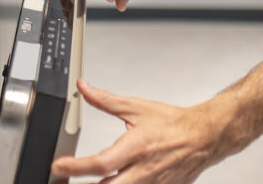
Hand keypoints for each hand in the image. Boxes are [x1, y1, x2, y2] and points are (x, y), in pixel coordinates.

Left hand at [51, 79, 225, 182]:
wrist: (203, 137)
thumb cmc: (172, 124)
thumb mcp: (135, 107)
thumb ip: (105, 100)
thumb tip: (84, 89)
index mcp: (136, 147)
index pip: (102, 162)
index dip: (76, 167)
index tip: (59, 165)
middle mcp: (143, 170)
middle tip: (61, 182)